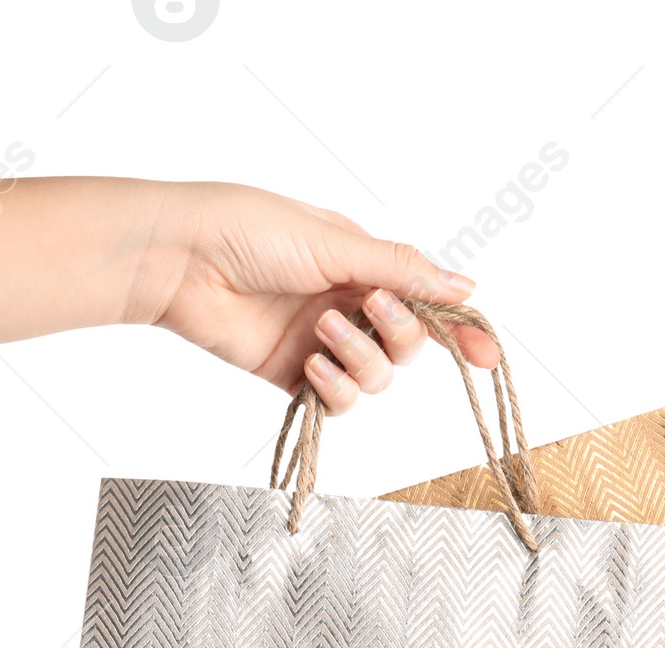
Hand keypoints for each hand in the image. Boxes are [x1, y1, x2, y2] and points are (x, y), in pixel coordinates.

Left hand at [125, 182, 499, 414]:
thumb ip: (399, 268)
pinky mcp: (294, 376)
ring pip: (377, 378)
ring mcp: (323, 343)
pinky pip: (339, 401)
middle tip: (371, 306)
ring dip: (361, 358)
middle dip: (400, 333)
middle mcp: (348, 304)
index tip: (484, 355)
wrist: (179, 260)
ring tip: (323, 329)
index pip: (424, 300)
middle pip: (407, 345)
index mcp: (361, 262)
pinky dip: (335, 388)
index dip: (457, 329)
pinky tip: (312, 365)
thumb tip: (463, 285)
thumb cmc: (245, 229)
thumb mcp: (333, 241)